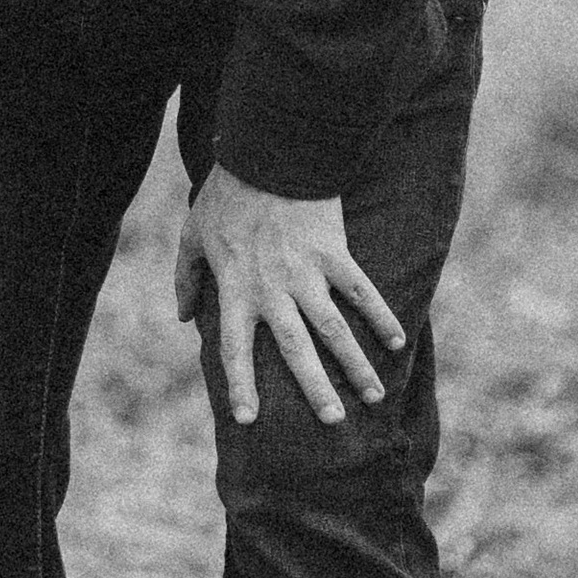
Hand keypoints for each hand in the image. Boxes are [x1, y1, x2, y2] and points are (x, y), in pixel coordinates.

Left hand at [173, 167, 404, 426]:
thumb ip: (186, 278)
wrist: (268, 156)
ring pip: (335, 330)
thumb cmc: (226, 196)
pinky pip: (362, 292)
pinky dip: (381, 316)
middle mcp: (273, 290)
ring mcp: (307, 273)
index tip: (247, 420)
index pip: (234, 349)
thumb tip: (180, 316)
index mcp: (235, 289)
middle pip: (295, 349)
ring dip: (356, 366)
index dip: (241, 385)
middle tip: (333, 422)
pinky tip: (397, 343)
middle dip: (315, 389)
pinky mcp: (335, 254)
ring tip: (374, 397)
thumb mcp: (193, 235)